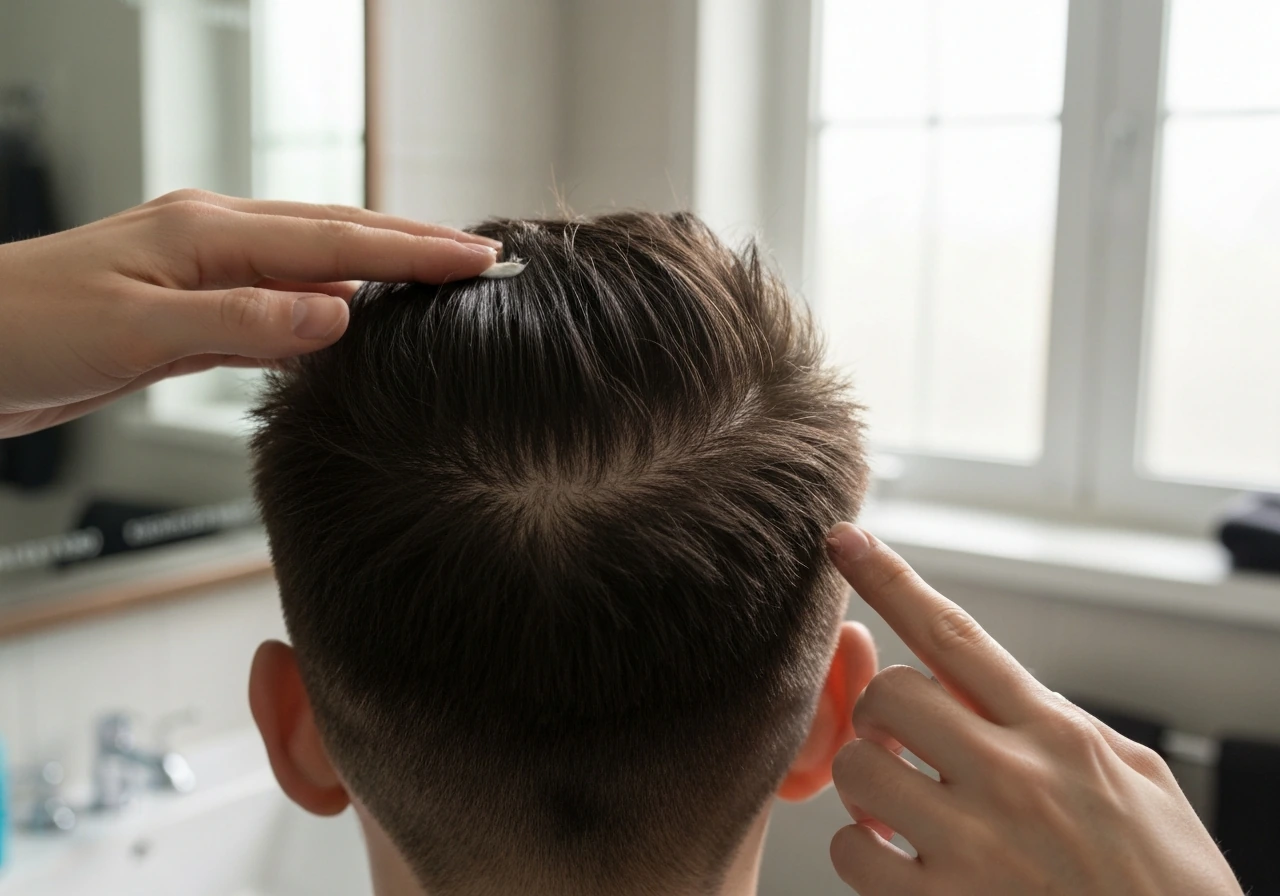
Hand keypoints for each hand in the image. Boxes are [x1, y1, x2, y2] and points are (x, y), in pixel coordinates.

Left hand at [0, 190, 500, 436]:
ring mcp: (201, 268)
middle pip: (337, 234)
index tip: (479, 258)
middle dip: (414, 243)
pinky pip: (279, 294)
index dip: (414, 252)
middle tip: (483, 254)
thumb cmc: (25, 331)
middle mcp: (212, 239)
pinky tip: (350, 313)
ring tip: (437, 274)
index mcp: (207, 234)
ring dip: (378, 264)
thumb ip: (241, 319)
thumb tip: (338, 311)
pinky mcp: (189, 306)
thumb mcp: (135, 328)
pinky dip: (329, 298)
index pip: (336, 241)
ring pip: (313, 259)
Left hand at [824, 523, 1242, 895]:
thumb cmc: (1168, 890)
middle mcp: (1014, 779)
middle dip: (882, 716)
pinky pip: (854, 858)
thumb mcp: (1140, 785)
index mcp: (1059, 735)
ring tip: (901, 813)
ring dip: (867, 788)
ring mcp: (977, 847)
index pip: (954, 636)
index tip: (843, 540)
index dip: (889, 579)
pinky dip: (863, 857)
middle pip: (890, 696)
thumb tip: (1009, 692)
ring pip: (859, 773)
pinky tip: (897, 865)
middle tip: (900, 747)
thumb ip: (1064, 730)